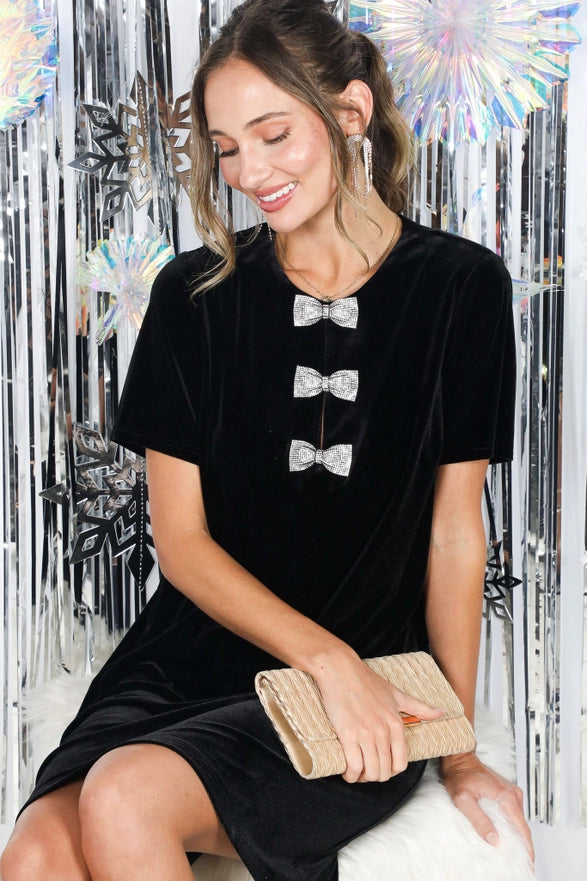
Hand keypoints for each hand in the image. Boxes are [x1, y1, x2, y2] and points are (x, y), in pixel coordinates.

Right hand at [313, 652, 444, 783]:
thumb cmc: (366, 680)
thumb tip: (441, 713)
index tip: (381, 768)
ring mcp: (366, 733)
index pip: (400, 763)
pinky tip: (347, 772)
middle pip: (384, 771)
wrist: (340, 670)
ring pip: (371, 771)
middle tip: (366, 771)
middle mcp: (383, 731)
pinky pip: (354, 766)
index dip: (391, 771)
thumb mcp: (396, 693)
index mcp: (396, 723)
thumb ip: (419, 707)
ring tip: (356, 772)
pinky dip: (351, 775)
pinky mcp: (348, 734)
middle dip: (375, 776)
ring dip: (363, 778)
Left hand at [440, 752, 533, 861]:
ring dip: (517, 835)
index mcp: (506, 796)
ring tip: (512, 850)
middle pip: (523, 826)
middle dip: (523, 844)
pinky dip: (512, 825)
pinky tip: (505, 833)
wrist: (459, 758)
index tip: (528, 861)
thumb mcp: (463, 800)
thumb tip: (493, 838)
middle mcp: (512, 794)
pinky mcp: (507, 792)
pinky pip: (513, 813)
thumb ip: (479, 819)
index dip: (527, 847)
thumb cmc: (460, 774)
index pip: (523, 828)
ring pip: (519, 820)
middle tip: (519, 860)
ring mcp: (511, 792)